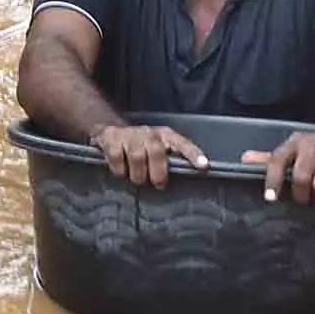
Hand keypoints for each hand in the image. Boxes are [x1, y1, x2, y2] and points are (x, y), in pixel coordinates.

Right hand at [90, 122, 209, 188]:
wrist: (110, 129)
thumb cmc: (141, 146)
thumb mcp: (157, 150)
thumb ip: (168, 162)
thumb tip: (183, 183)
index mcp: (165, 135)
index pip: (182, 143)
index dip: (193, 154)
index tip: (204, 167)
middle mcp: (149, 133)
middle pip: (157, 152)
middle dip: (158, 173)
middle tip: (158, 185)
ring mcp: (129, 134)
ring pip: (137, 157)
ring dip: (138, 175)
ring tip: (138, 181)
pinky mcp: (112, 138)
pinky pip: (117, 157)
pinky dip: (119, 170)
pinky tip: (121, 173)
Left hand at [243, 130, 314, 202]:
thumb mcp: (294, 151)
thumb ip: (270, 158)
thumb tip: (244, 159)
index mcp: (294, 142)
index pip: (277, 159)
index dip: (272, 180)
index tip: (270, 198)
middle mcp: (312, 142)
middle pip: (300, 176)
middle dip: (302, 194)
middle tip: (305, 200)